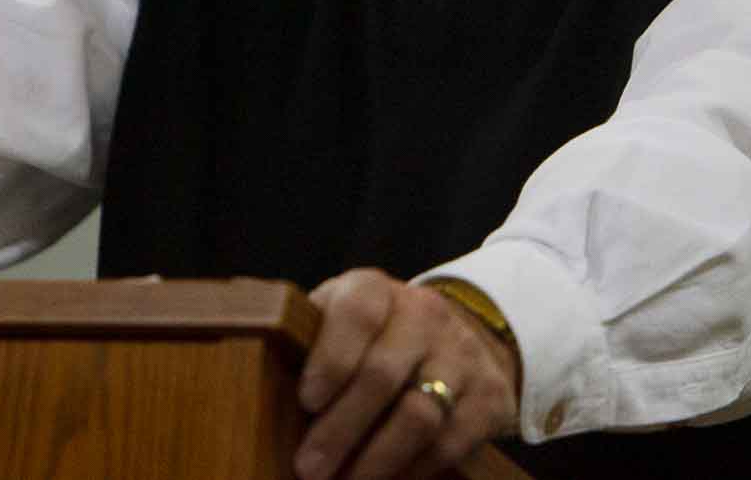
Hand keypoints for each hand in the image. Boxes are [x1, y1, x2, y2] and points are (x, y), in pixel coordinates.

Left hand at [295, 267, 520, 479]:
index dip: (331, 358)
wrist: (457, 334)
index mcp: (377, 290)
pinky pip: (449, 443)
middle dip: (340, 430)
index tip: (306, 401)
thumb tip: (260, 386)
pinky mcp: (490, 396)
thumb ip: (307, 343)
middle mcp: (424, 314)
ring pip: (419, 415)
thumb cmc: (373, 338)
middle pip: (382, 375)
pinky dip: (411, 472)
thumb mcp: (337, 321)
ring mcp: (462, 353)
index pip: (357, 312)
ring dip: (375, 461)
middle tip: (309, 469)